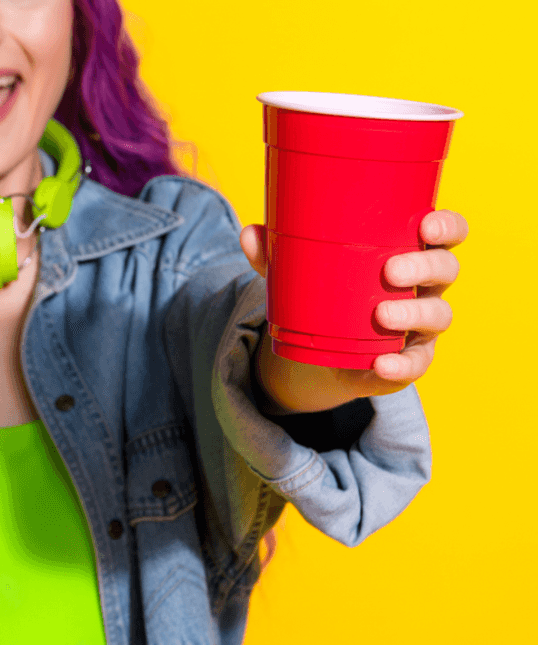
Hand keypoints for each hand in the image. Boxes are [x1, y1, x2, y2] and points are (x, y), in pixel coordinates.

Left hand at [239, 210, 466, 412]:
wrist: (325, 349)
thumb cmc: (327, 292)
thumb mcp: (300, 272)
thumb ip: (276, 254)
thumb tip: (250, 233)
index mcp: (409, 251)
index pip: (446, 233)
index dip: (446, 226)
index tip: (426, 226)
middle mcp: (425, 286)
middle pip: (446, 271)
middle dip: (425, 268)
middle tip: (390, 271)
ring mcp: (422, 325)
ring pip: (438, 315)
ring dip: (413, 313)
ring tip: (382, 313)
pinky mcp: (410, 360)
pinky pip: (416, 364)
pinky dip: (400, 365)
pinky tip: (382, 363)